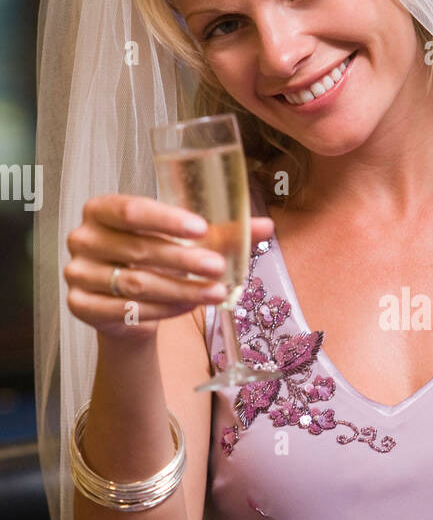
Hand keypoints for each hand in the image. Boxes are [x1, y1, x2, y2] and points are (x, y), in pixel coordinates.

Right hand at [64, 195, 274, 340]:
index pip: (131, 210)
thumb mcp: (184, 241)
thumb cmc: (154, 259)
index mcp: (102, 209)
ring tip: (216, 292)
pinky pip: (126, 310)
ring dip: (180, 288)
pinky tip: (189, 306)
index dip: (166, 220)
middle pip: (138, 250)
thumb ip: (221, 232)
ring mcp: (77, 273)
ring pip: (136, 284)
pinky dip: (162, 309)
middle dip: (184, 260)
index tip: (202, 229)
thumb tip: (266, 227)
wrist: (127, 304)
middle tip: (219, 267)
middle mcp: (83, 238)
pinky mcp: (80, 306)